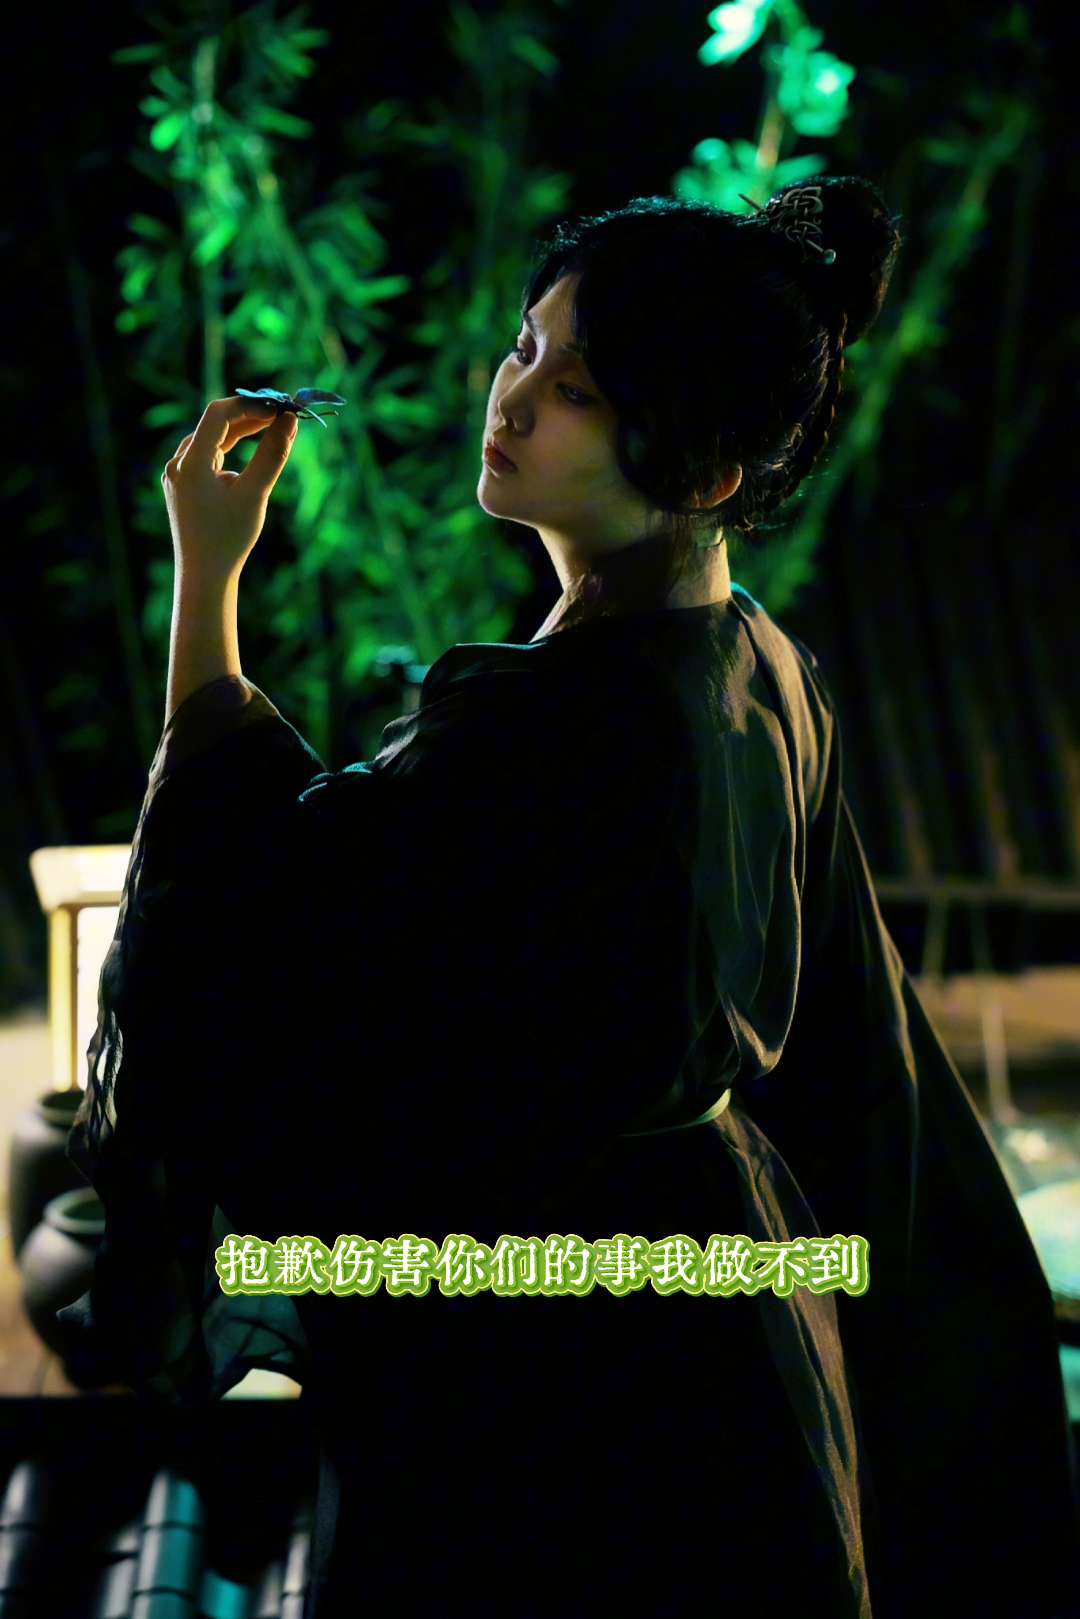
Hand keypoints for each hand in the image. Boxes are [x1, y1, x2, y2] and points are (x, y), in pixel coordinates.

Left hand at [162, 395, 298, 579]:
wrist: (204, 577)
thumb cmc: (229, 538)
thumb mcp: (255, 494)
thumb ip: (272, 454)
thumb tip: (290, 421)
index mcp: (190, 463)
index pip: (219, 414)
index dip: (250, 404)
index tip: (280, 407)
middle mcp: (178, 463)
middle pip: (215, 425)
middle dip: (249, 415)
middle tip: (282, 414)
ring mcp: (178, 475)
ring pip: (212, 440)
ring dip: (242, 430)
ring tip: (273, 426)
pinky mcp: (184, 486)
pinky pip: (208, 456)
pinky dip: (231, 448)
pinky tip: (252, 447)